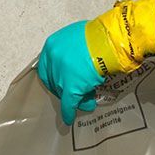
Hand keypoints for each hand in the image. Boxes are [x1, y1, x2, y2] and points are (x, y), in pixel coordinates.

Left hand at [38, 0, 154, 124]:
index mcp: (52, 45)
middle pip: (54, 80)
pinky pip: (68, 103)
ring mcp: (61, 74)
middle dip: (64, 88)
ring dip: (73, 99)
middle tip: (75, 92)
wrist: (109, 42)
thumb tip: (75, 60)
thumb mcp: (78, 36)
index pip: (46, 67)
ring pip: (63, 92)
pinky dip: (68, 112)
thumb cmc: (98, 36)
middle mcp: (53, 59)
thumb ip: (71, 48)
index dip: (54, 77)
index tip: (61, 82)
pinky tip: (69, 118)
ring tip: (85, 101)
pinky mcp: (71, 87)